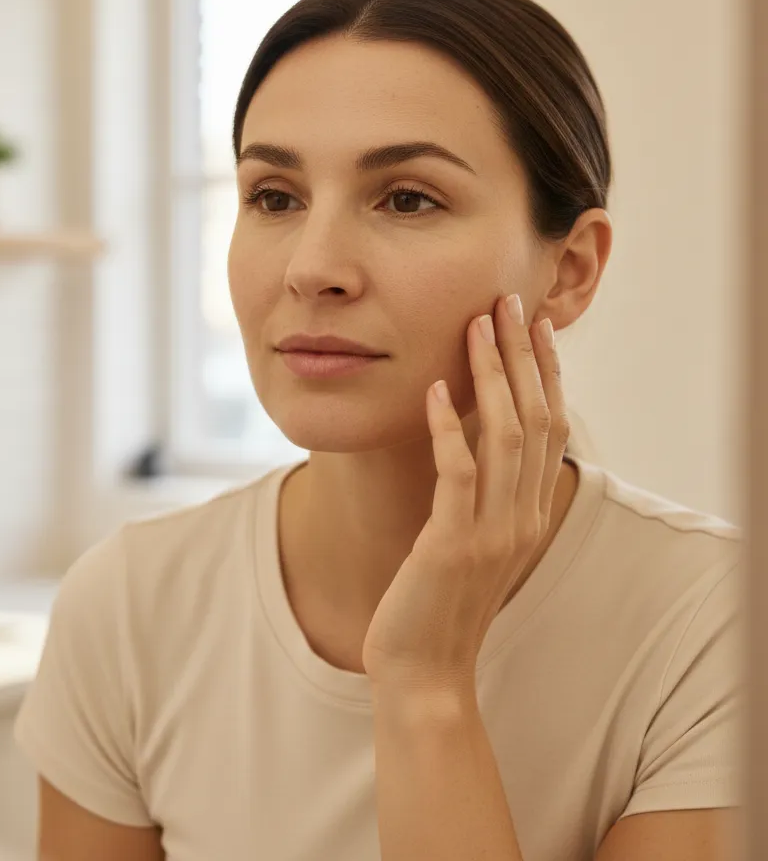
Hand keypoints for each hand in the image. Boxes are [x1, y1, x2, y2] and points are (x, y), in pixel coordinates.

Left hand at [361, 293, 569, 694]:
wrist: (425, 672)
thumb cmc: (440, 603)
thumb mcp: (472, 542)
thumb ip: (482, 496)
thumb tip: (470, 443)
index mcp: (529, 513)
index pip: (549, 427)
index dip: (545, 372)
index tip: (534, 325)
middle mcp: (522, 517)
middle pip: (536, 419)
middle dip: (523, 356)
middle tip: (510, 302)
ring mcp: (491, 532)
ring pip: (505, 436)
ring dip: (492, 376)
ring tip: (477, 326)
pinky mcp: (451, 543)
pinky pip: (457, 474)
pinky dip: (449, 428)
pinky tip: (435, 390)